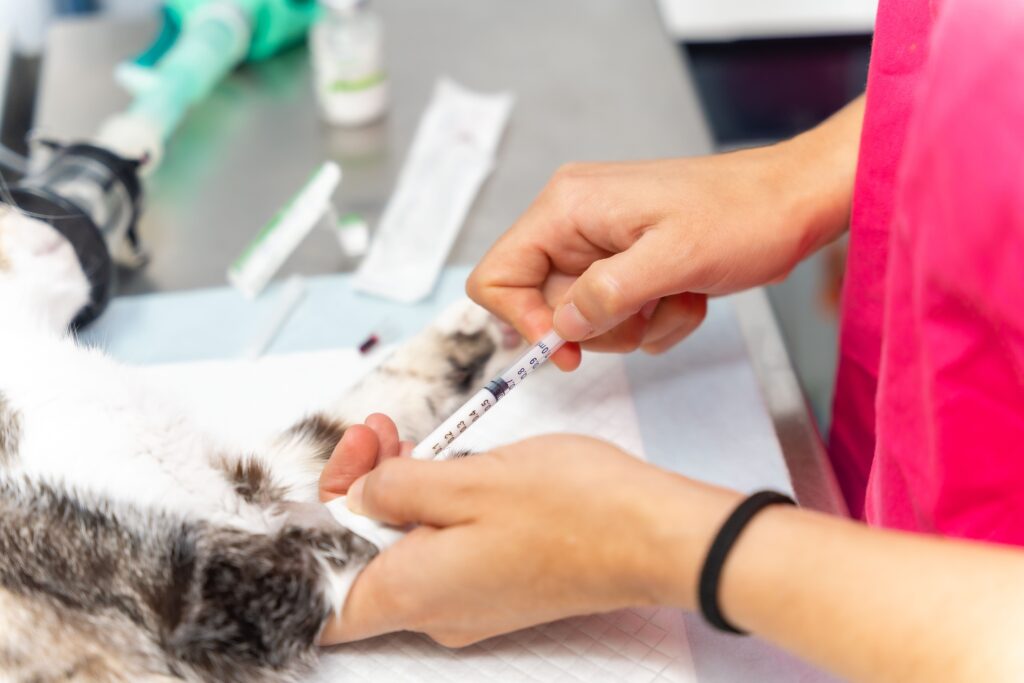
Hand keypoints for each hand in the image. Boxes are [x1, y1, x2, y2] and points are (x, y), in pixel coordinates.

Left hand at [319, 422, 739, 646]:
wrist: (655, 535)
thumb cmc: (572, 508)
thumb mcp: (467, 479)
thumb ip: (396, 489)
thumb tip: (360, 496)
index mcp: (414, 590)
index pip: (321, 599)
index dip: (309, 538)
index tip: (333, 478)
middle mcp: (437, 610)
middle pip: (363, 559)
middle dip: (359, 490)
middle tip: (377, 433)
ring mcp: (472, 603)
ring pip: (407, 549)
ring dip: (399, 492)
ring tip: (411, 439)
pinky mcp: (502, 587)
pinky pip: (447, 551)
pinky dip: (437, 508)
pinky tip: (453, 468)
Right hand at [467, 98, 862, 369]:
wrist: (793, 203)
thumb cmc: (743, 215)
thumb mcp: (674, 258)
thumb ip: (608, 294)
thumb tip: (561, 326)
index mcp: (567, 208)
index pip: (496, 275)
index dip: (522, 320)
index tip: (567, 348)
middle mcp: (574, 223)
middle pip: (544, 306)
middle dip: (598, 326)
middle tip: (647, 310)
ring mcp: (600, 244)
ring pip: (584, 319)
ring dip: (635, 325)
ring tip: (677, 294)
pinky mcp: (627, 264)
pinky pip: (618, 317)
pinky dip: (655, 320)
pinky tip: (688, 294)